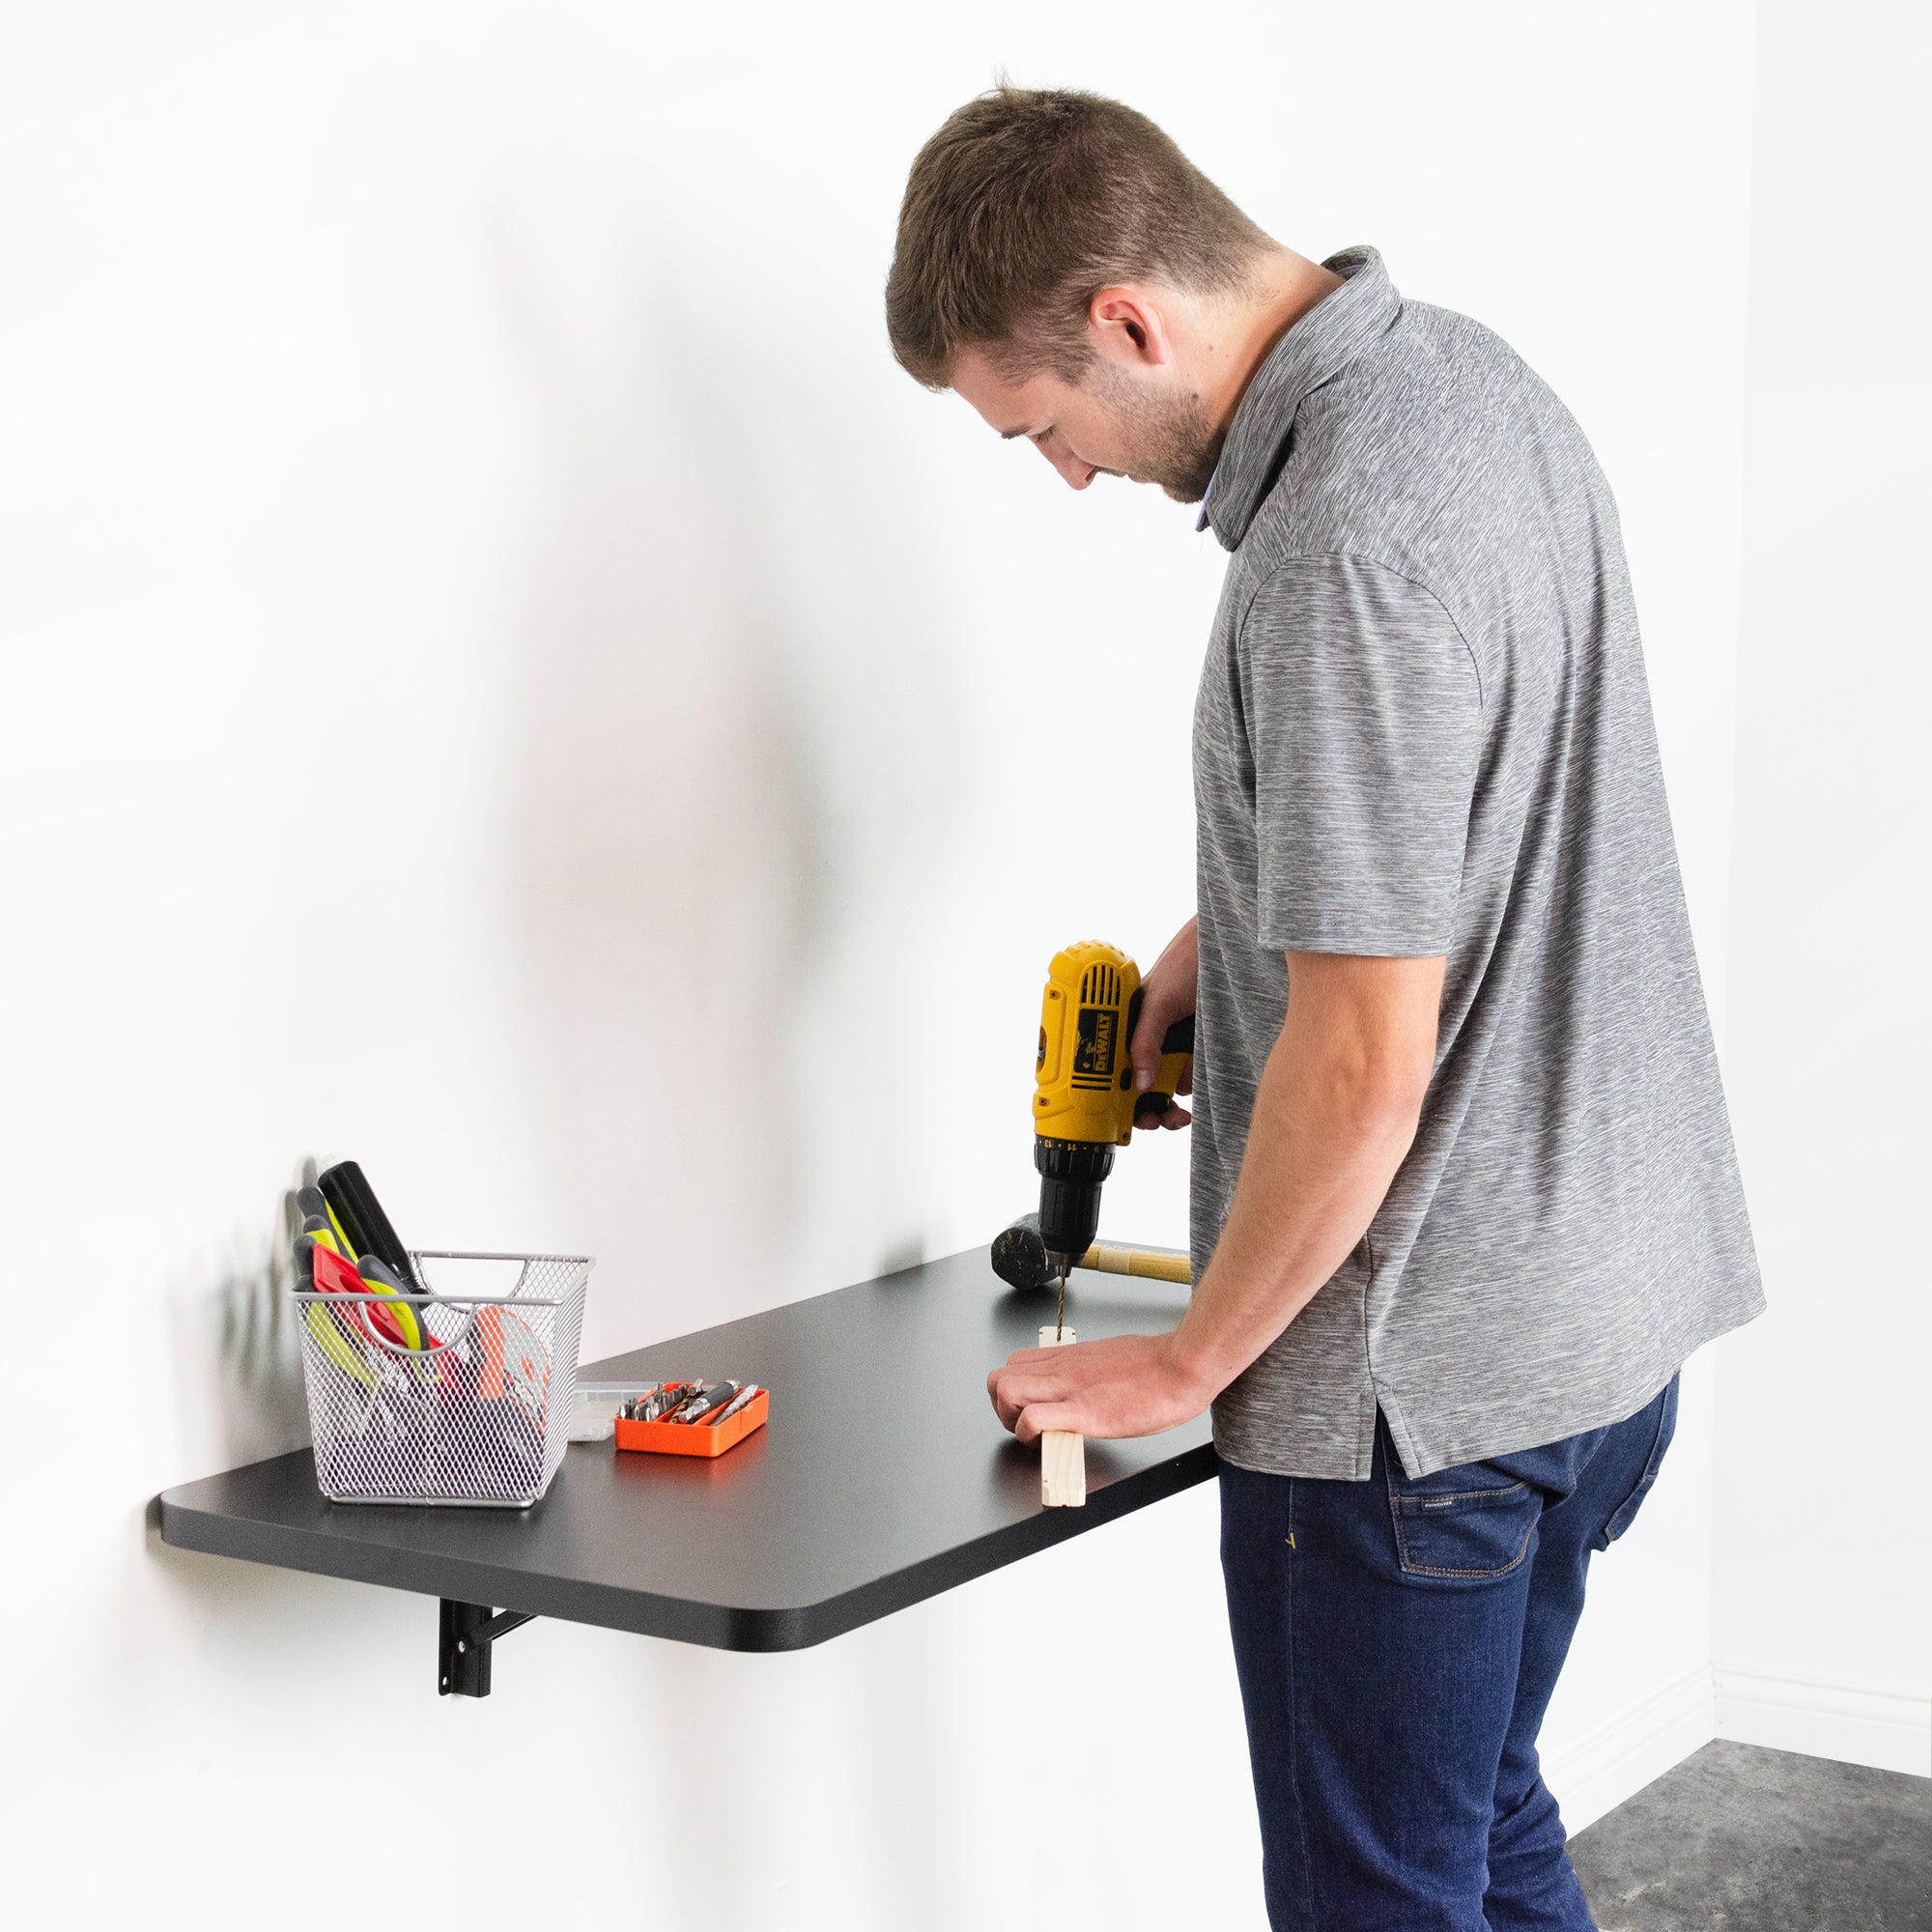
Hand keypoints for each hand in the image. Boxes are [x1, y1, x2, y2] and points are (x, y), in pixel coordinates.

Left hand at [986, 1331, 1211, 1441]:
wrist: (1182, 1366)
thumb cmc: (1157, 1365)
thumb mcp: (1111, 1357)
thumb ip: (1089, 1369)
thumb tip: (1083, 1382)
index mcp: (1069, 1357)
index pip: (1014, 1364)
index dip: (1013, 1391)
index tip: (1030, 1409)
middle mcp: (1062, 1368)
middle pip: (999, 1378)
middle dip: (1003, 1408)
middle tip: (1026, 1426)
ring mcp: (1069, 1388)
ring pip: (1006, 1392)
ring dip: (1011, 1420)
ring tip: (1036, 1436)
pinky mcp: (1083, 1411)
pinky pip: (1033, 1418)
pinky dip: (1029, 1433)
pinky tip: (1048, 1441)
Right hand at [1130, 916, 1198, 1128]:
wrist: (1226, 948)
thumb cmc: (1185, 962)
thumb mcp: (1160, 1001)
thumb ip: (1145, 1040)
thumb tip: (1140, 1082)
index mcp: (1125, 1027)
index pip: (1112, 1070)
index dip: (1115, 1097)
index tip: (1124, 1117)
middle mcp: (1146, 1038)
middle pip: (1140, 1086)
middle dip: (1149, 1107)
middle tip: (1161, 1119)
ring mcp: (1173, 1044)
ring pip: (1169, 1084)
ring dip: (1177, 1093)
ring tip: (1185, 1088)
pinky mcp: (1197, 1047)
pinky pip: (1194, 1073)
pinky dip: (1197, 1076)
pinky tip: (1199, 1064)